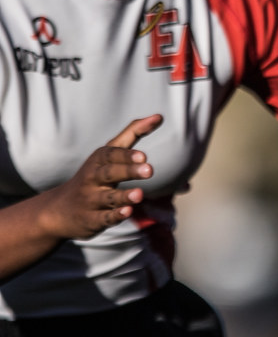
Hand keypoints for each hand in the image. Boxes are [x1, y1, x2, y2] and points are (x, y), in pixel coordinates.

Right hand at [41, 115, 162, 239]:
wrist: (59, 211)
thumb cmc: (94, 176)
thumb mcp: (108, 154)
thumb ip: (132, 134)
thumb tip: (159, 116)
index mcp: (98, 161)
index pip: (111, 155)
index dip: (126, 155)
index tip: (144, 156)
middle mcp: (93, 179)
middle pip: (109, 174)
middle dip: (128, 171)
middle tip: (149, 170)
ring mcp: (91, 200)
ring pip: (108, 197)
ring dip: (124, 196)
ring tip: (140, 194)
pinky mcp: (92, 220)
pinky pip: (104, 218)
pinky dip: (114, 216)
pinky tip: (127, 212)